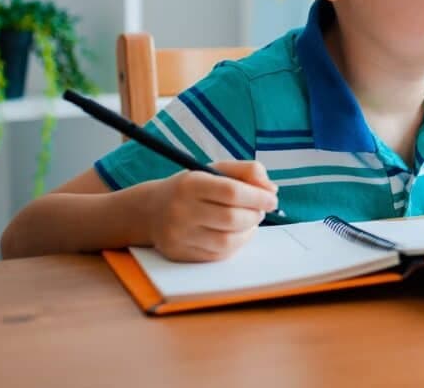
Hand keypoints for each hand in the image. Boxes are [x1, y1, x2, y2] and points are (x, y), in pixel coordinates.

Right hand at [146, 160, 278, 261]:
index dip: (258, 197)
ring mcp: (179, 235)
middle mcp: (181, 210)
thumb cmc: (192, 187)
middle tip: (260, 210)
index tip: (272, 198)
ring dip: (248, 231)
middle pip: (232, 218)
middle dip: (255, 215)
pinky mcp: (180, 254)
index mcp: (191, 184)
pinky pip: (218, 255)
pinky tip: (236, 233)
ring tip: (249, 221)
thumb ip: (247, 171)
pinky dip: (235, 244)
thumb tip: (271, 190)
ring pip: (227, 241)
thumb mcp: (216, 170)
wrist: (151, 210)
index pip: (232, 192)